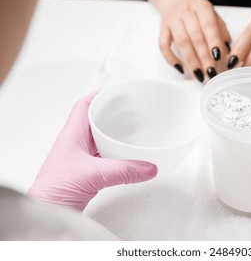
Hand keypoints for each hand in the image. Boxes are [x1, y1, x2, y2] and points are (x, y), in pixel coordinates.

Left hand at [28, 93, 157, 210]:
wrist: (46, 212)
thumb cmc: (55, 189)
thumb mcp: (95, 174)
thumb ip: (125, 171)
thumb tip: (148, 167)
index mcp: (72, 135)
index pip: (83, 106)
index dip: (98, 97)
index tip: (116, 94)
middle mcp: (74, 143)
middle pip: (93, 121)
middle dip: (111, 115)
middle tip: (129, 112)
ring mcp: (79, 158)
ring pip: (98, 139)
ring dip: (112, 135)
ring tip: (130, 132)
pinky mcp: (84, 171)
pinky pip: (102, 157)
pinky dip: (113, 154)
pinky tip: (124, 157)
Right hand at [159, 0, 230, 81]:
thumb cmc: (197, 12)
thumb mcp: (213, 16)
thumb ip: (221, 32)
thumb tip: (227, 51)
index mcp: (201, 6)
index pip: (208, 25)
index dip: (213, 41)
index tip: (218, 57)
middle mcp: (186, 11)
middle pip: (195, 36)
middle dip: (204, 57)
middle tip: (210, 72)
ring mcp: (172, 20)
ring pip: (181, 42)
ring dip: (190, 60)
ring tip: (198, 74)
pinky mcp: (162, 29)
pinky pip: (163, 45)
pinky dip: (171, 58)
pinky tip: (180, 68)